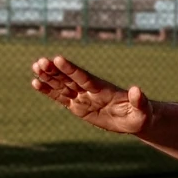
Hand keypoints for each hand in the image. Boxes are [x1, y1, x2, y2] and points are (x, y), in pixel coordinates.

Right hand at [30, 54, 150, 136]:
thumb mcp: (142, 110)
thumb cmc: (141, 114)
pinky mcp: (78, 106)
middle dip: (55, 70)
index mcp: (103, 89)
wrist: (134, 119)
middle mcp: (90, 90)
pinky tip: (36, 83)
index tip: (58, 59)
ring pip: (62, 85)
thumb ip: (139, 100)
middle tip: (40, 61)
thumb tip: (137, 90)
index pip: (84, 77)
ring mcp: (83, 97)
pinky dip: (48, 91)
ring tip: (35, 66)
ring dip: (48, 77)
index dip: (71, 69)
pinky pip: (60, 97)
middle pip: (69, 78)